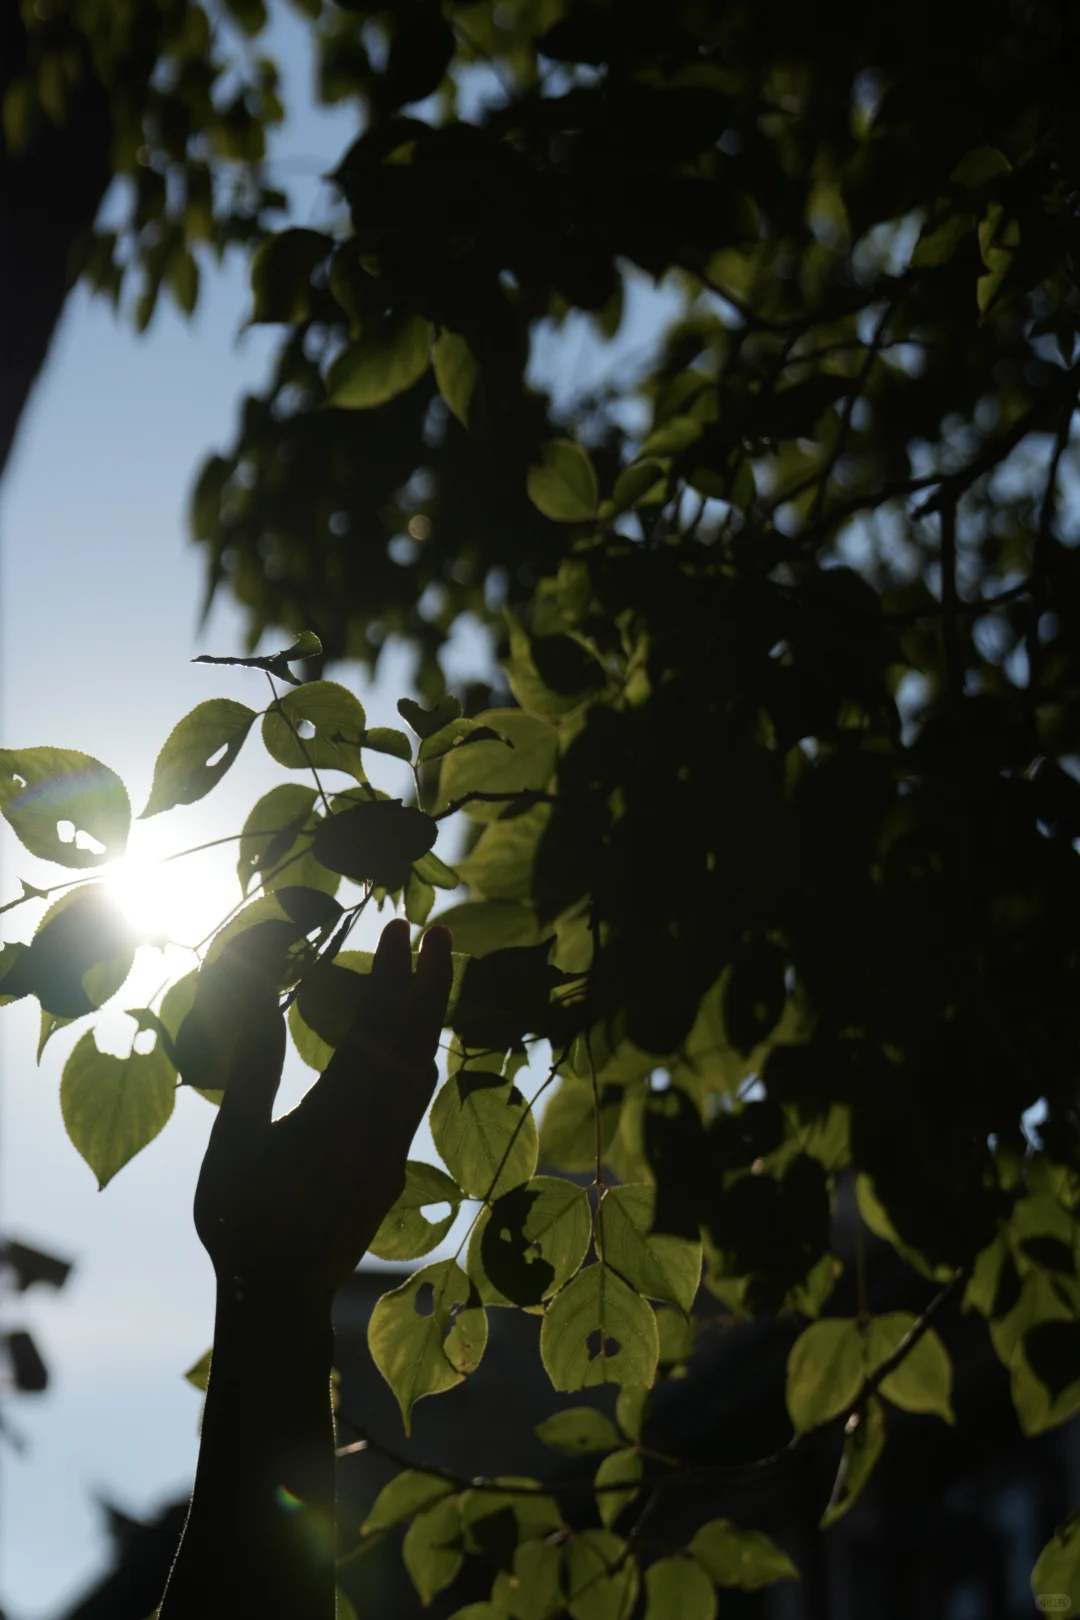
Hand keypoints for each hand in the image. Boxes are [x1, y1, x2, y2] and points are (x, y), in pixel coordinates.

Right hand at [194, 919, 451, 1307]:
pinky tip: (409, 1046)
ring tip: (430, 975)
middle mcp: (379, 1129)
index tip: (398, 924)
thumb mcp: (236, 1141)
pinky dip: (419, 1057)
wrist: (279, 1301)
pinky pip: (416, 1100)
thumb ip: (256, 1067)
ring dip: (428, 1018)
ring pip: (424, 1070)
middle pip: (417, 1041)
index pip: (377, 1026)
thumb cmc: (243, 1220)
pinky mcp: (392, 1169)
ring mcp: (392, 1151)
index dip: (390, 971)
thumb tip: (262, 997)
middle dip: (431, 981)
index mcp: (340, 1115)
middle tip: (441, 929)